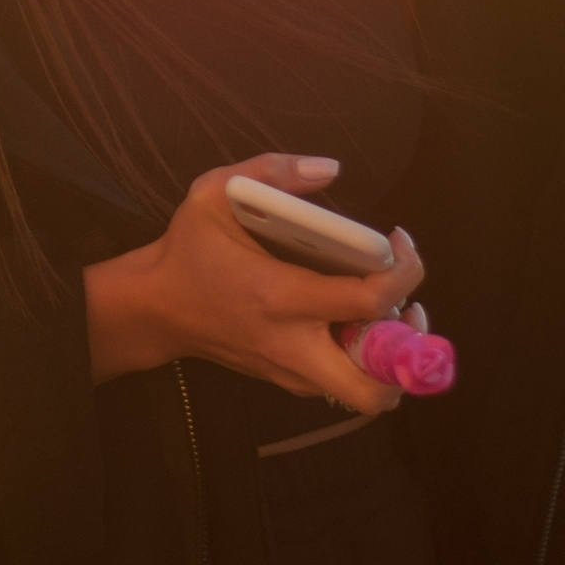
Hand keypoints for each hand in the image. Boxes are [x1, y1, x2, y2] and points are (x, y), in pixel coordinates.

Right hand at [83, 152, 425, 415]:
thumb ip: (270, 170)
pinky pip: (343, 385)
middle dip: (409, 352)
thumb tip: (330, 169)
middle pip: (376, 385)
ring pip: (365, 395)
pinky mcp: (287, 381)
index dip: (404, 273)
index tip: (398, 243)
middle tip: (407, 308)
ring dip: (390, 358)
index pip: (368, 300)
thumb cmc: (188, 252)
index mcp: (280, 296)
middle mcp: (291, 345)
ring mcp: (290, 371)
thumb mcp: (211, 193)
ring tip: (386, 312)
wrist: (155, 310)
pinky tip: (351, 320)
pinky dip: (362, 360)